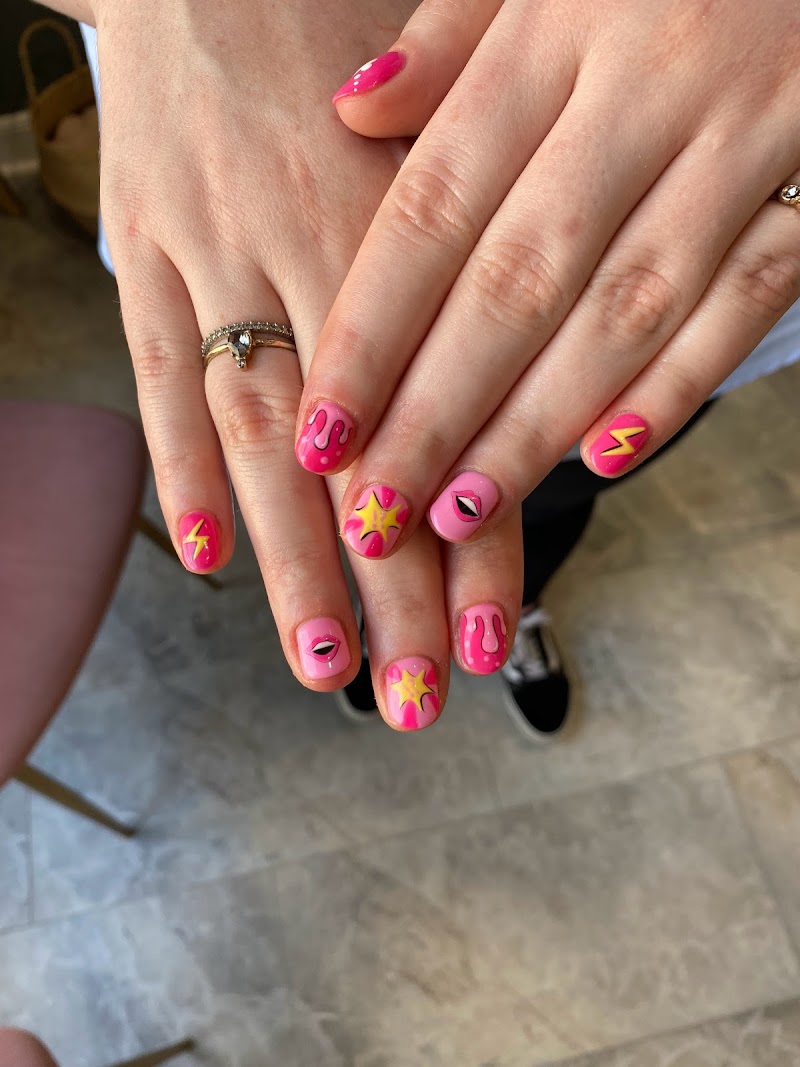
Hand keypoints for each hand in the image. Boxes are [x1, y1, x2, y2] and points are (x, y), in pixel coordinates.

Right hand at [68, 0, 522, 725]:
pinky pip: (158, 372)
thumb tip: (529, 369)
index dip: (471, 535)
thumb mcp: (438, 118)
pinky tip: (203, 559)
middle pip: (355, 456)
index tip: (490, 635)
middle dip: (388, 589)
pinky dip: (177, 470)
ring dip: (289, 562)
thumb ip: (475, 245)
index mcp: (402, 224)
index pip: (451, 418)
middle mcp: (306, 254)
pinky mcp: (137, 251)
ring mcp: (210, 256)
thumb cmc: (334, 26)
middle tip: (419, 696)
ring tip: (323, 670)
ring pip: (257, 436)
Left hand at [299, 0, 799, 553]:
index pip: (435, 208)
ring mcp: (742, 143)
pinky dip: (674, 388)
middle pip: (515, 285)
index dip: (371, 332)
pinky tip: (602, 458)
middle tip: (376, 516)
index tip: (320, 430)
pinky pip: (744, 304)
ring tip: (460, 512)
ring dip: (534, 428)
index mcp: (556, 32)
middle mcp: (643, 91)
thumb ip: (453, 35)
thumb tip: (354, 112)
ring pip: (620, 314)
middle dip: (436, 415)